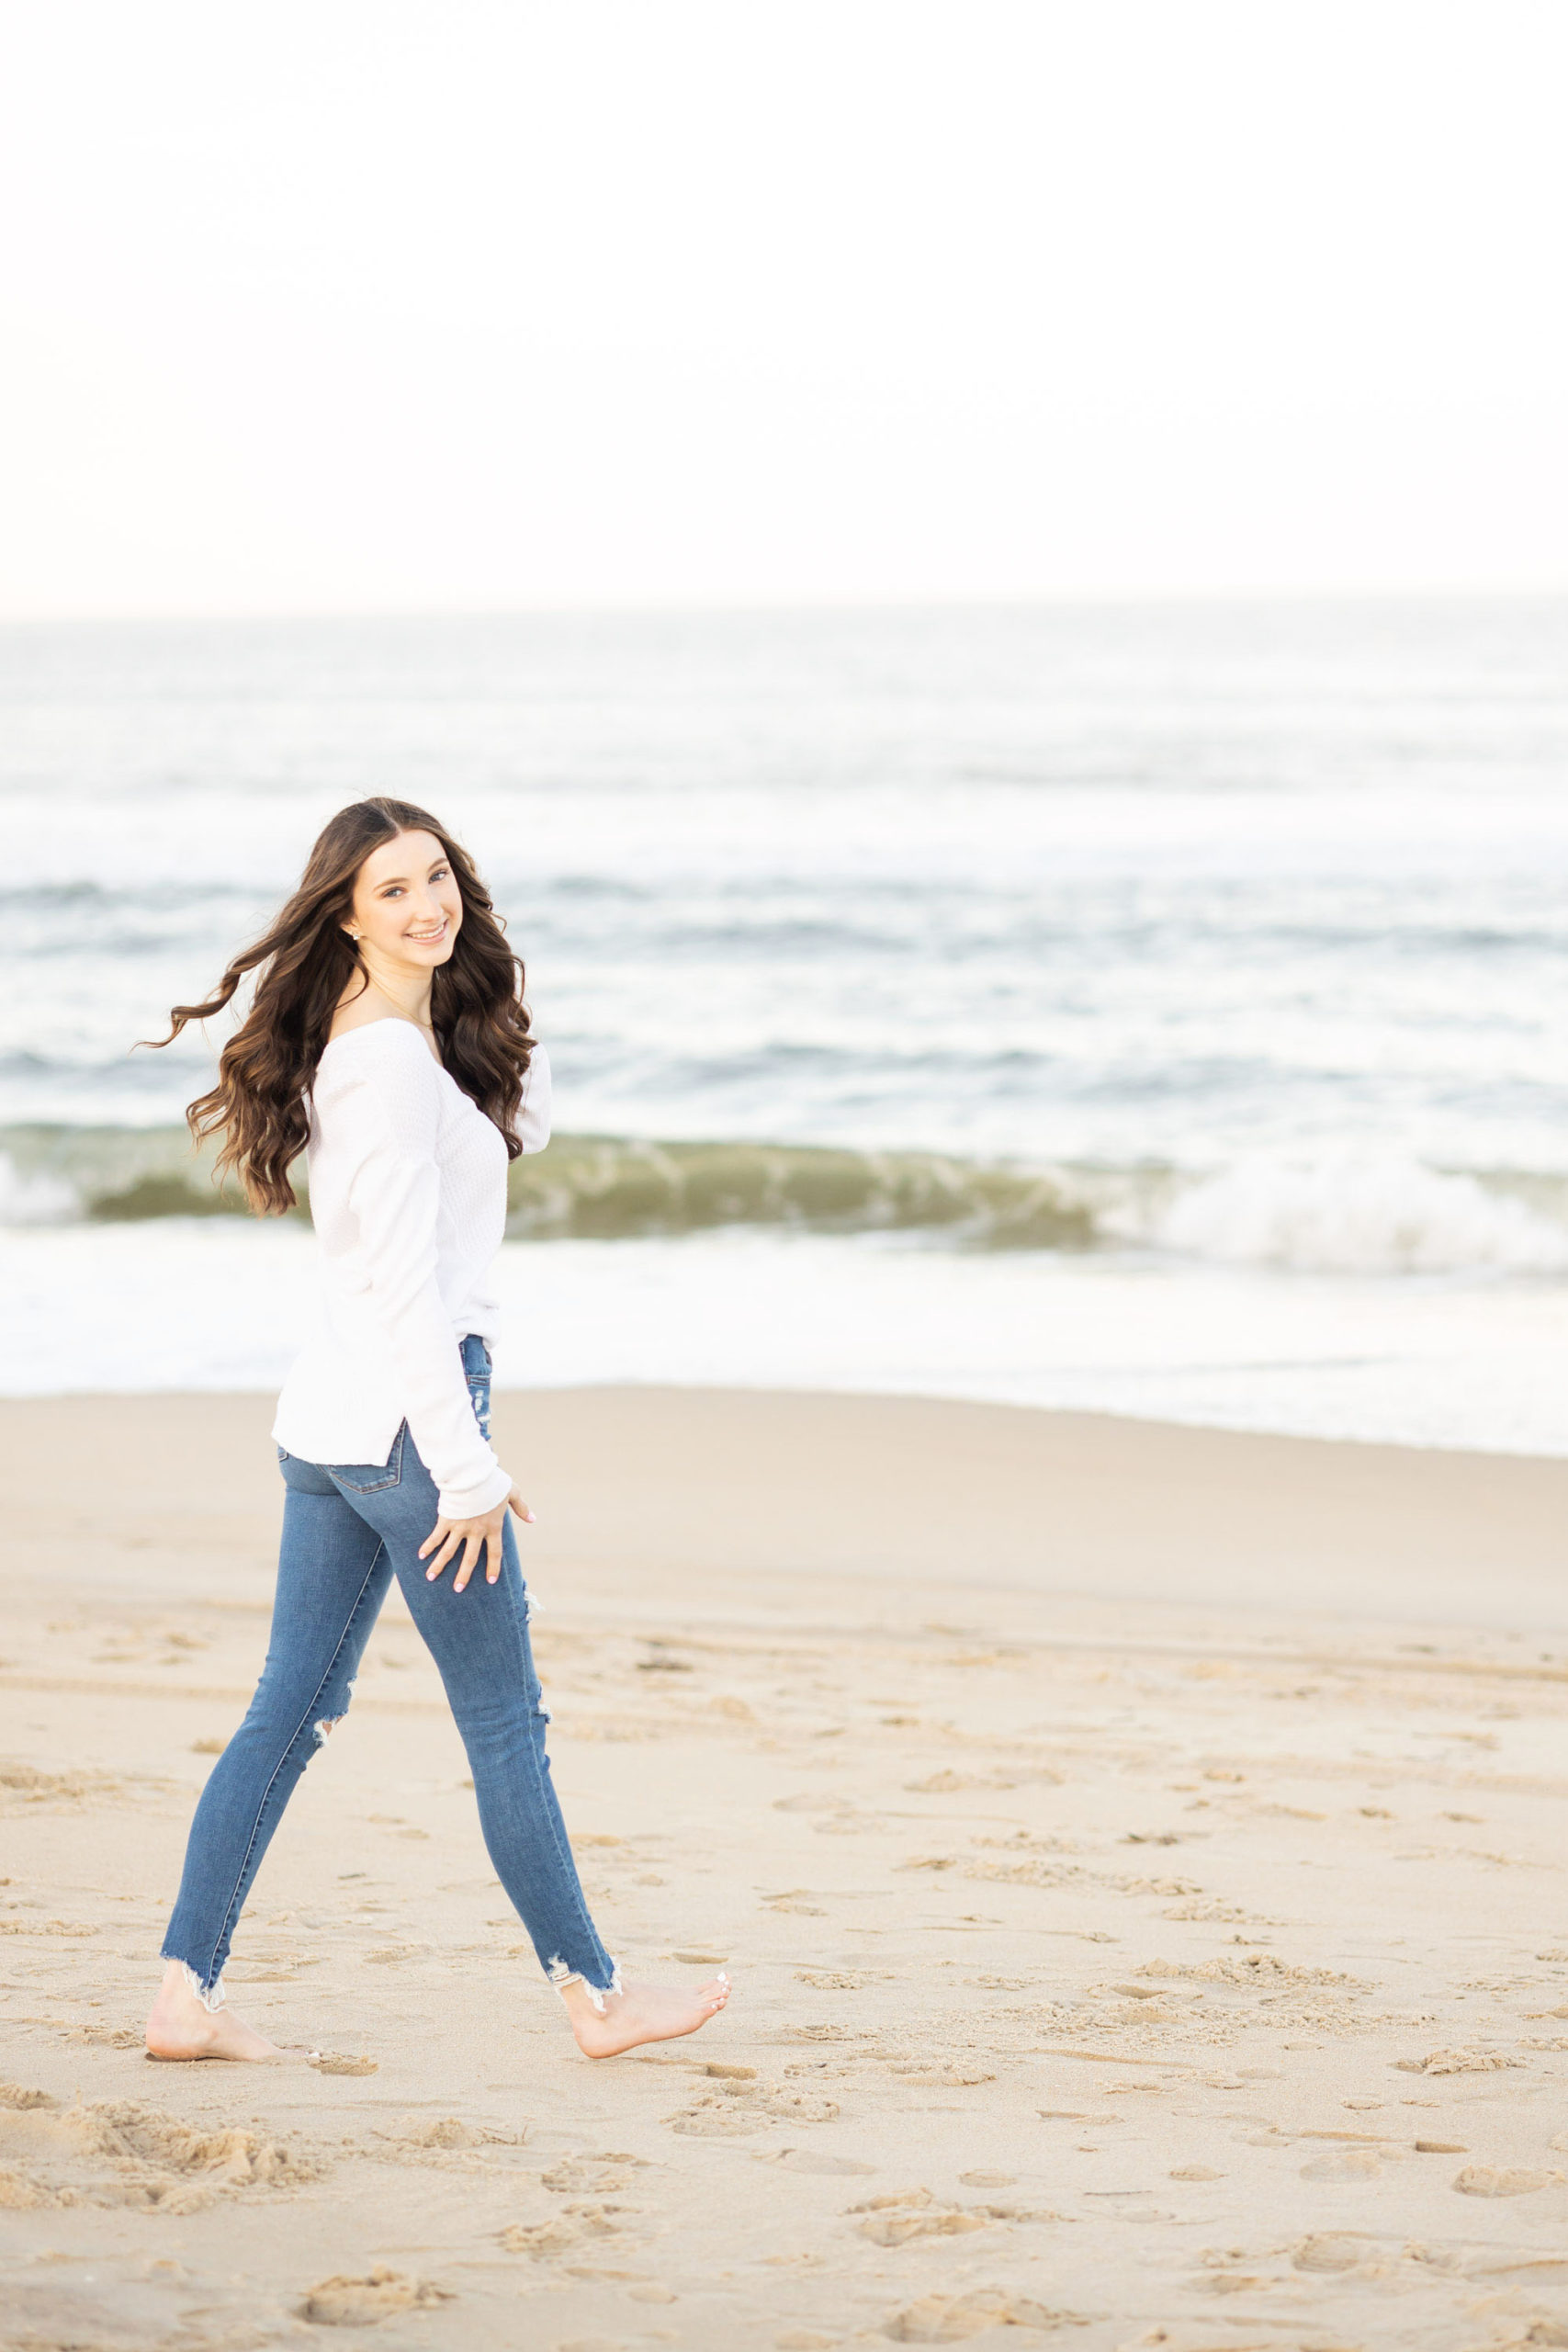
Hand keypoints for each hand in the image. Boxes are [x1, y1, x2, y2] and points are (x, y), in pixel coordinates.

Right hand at [419, 1484, 533, 1591]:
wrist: (474, 1474)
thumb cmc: (494, 1482)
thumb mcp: (512, 1493)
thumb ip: (521, 1508)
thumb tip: (533, 1519)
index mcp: (493, 1527)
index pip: (495, 1553)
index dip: (493, 1567)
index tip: (490, 1581)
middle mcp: (476, 1532)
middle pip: (470, 1558)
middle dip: (463, 1575)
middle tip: (457, 1589)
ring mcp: (460, 1527)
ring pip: (449, 1551)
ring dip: (439, 1565)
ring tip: (430, 1577)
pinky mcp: (447, 1520)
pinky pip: (436, 1536)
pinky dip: (428, 1546)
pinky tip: (421, 1556)